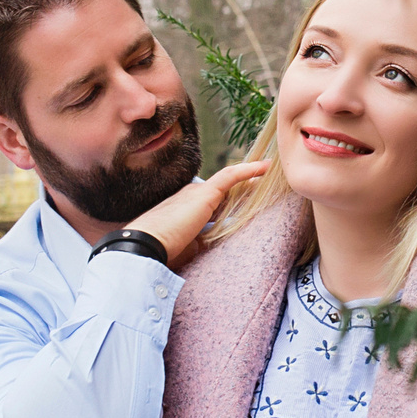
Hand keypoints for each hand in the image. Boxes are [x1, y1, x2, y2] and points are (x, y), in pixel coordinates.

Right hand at [122, 157, 271, 267]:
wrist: (147, 245)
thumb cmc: (161, 251)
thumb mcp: (185, 247)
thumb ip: (198, 242)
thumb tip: (205, 244)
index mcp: (184, 209)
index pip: (212, 204)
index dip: (228, 202)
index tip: (243, 203)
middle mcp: (190, 196)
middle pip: (223, 191)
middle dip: (243, 190)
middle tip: (264, 187)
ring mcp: (198, 193)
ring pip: (230, 182)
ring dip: (250, 178)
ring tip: (269, 172)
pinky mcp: (206, 194)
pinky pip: (231, 177)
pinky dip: (249, 170)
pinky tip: (266, 167)